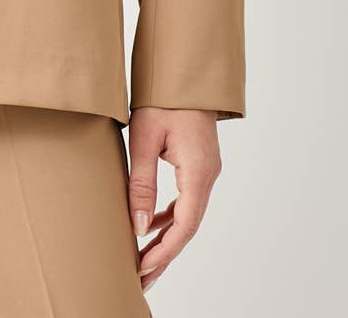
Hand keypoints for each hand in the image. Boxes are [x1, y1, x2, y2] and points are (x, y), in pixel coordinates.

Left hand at [126, 107, 221, 292]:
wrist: (183, 70)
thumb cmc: (162, 98)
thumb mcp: (144, 139)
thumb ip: (141, 184)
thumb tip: (140, 227)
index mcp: (198, 171)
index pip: (184, 225)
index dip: (164, 251)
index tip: (142, 268)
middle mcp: (207, 175)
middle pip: (188, 226)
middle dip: (165, 254)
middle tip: (142, 278)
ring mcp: (205, 169)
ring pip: (188, 214)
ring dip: (167, 237)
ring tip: (144, 260)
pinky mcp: (198, 163)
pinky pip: (187, 198)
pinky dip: (171, 216)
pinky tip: (153, 224)